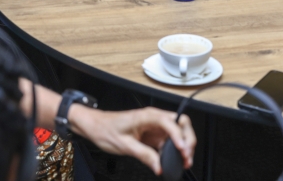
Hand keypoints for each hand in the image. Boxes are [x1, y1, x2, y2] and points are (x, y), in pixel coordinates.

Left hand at [70, 105, 195, 175]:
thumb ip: (144, 155)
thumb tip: (159, 166)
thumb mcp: (124, 145)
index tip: (182, 150)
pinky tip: (172, 160)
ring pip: (178, 131)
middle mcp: (154, 118)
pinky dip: (175, 150)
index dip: (179, 136)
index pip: (171, 123)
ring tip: (184, 161)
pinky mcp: (153, 134)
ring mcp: (155, 126)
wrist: (95, 126)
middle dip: (188, 139)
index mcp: (147, 116)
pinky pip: (169, 141)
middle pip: (181, 123)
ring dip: (184, 145)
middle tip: (187, 156)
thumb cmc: (106, 130)